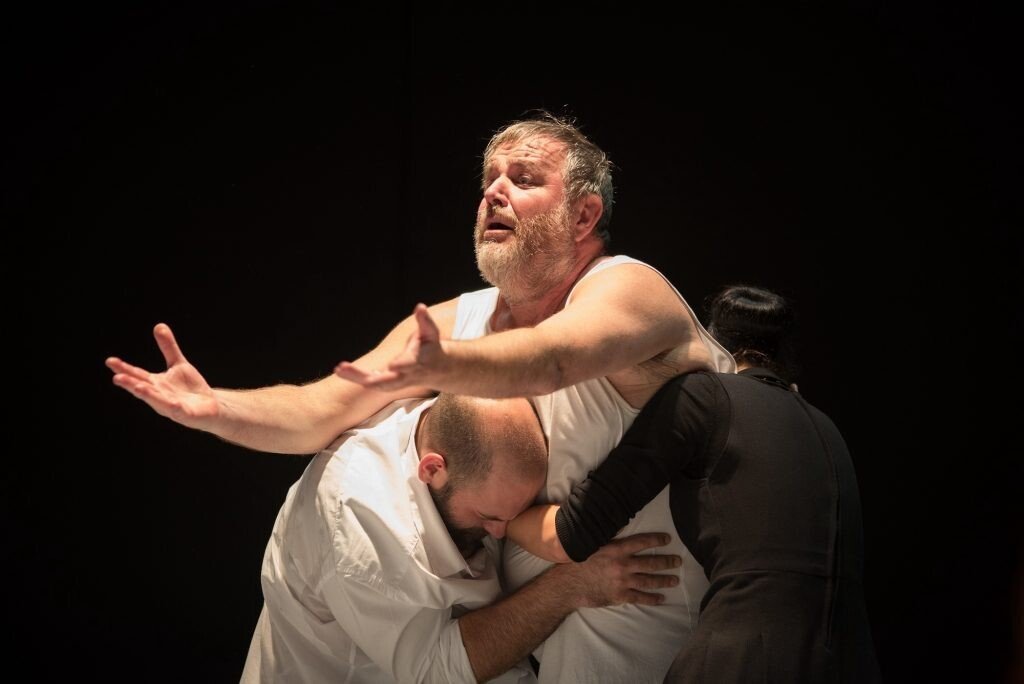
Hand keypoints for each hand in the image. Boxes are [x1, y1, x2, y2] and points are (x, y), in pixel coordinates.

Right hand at [106, 323, 219, 428]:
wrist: (210, 406)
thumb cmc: (190, 387)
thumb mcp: (178, 364)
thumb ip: (168, 348)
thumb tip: (159, 325)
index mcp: (155, 384)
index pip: (137, 374)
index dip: (124, 368)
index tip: (110, 361)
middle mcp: (159, 395)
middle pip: (142, 388)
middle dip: (130, 383)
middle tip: (117, 377)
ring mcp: (171, 406)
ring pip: (157, 400)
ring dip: (147, 394)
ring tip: (137, 387)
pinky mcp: (185, 414)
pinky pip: (178, 410)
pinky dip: (174, 406)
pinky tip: (172, 403)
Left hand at [334, 303, 447, 390]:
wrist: (436, 369)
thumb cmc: (430, 346)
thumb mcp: (430, 333)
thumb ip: (425, 321)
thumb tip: (420, 307)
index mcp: (417, 362)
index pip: (409, 365)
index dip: (402, 365)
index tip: (393, 365)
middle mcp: (406, 375)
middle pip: (389, 380)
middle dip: (375, 380)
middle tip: (362, 380)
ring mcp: (396, 381)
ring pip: (376, 384)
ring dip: (357, 377)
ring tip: (339, 369)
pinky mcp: (386, 383)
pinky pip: (369, 381)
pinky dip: (354, 377)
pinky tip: (339, 370)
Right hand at [561, 532, 680, 607]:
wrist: (568, 585)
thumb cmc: (579, 562)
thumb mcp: (593, 544)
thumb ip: (608, 537)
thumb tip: (621, 523)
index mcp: (616, 549)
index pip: (642, 542)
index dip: (656, 539)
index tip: (668, 539)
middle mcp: (622, 565)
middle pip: (650, 562)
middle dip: (666, 562)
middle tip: (677, 561)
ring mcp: (623, 581)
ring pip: (648, 580)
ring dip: (663, 580)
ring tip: (674, 580)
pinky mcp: (620, 596)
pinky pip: (640, 597)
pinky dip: (652, 598)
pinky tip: (661, 598)